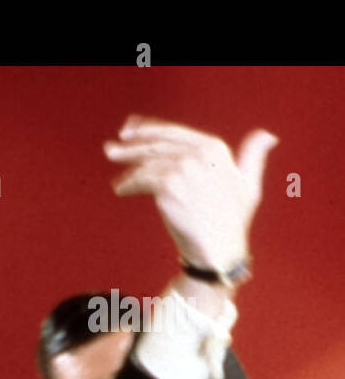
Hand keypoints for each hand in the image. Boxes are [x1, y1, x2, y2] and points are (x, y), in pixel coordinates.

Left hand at [104, 117, 277, 274]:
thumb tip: (267, 136)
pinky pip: (140, 180)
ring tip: (114, 168)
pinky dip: (128, 184)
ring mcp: (182, 168)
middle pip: (156, 144)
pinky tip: (120, 189)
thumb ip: (252, 157)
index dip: (150, 131)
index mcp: (215, 148)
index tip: (132, 132)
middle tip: (111, 149)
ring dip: (126, 165)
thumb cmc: (232, 221)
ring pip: (145, 162)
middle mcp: (199, 153)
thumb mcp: (248, 184)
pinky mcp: (167, 185)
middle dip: (131, 145)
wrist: (218, 247)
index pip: (174, 133)